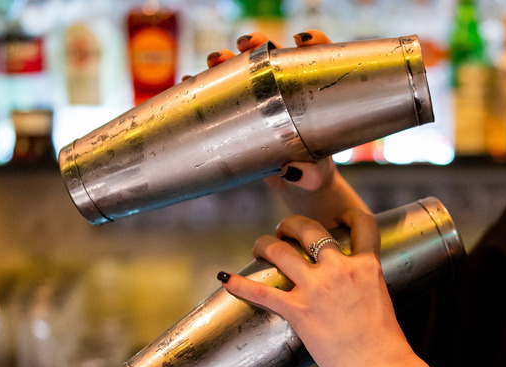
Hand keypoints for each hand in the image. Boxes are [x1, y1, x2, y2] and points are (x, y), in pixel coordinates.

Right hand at [205, 30, 367, 225]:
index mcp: (313, 94)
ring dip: (227, 59)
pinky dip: (203, 85)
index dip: (312, 42)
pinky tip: (189, 82)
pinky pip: (220, 93)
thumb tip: (291, 170)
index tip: (299, 41)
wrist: (295, 186)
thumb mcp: (315, 175)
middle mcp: (285, 89)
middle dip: (258, 43)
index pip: (316, 58)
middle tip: (245, 44)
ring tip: (215, 60)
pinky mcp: (239, 113)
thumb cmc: (314, 174)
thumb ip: (310, 175)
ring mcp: (260, 99)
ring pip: (242, 69)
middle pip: (272, 55)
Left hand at [219, 207, 425, 366]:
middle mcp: (339, 270)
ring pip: (280, 251)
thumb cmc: (384, 343)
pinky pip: (262, 293)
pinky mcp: (298, 311)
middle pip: (310, 229)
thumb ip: (362, 282)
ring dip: (265, 245)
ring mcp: (317, 289)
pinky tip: (227, 278)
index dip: (349, 214)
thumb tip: (350, 283)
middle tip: (284, 231)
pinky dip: (240, 284)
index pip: (362, 225)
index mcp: (366, 266)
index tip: (339, 215)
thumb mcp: (379, 299)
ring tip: (260, 247)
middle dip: (291, 225)